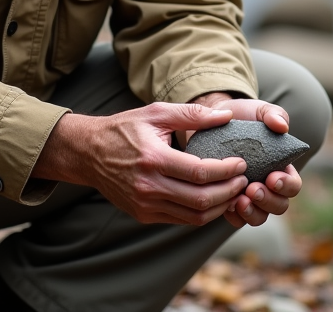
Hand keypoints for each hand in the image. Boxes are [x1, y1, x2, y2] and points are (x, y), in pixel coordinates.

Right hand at [34, 102, 249, 225]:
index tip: (241, 163)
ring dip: (220, 206)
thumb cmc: (125, 129)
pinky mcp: (144, 215)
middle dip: (229, 191)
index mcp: (153, 159)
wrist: (89, 153)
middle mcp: (149, 186)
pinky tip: (214, 200)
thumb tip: (227, 115)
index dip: (227, 170)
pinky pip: (181, 220)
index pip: (201, 172)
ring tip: (234, 191)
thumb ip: (193, 114)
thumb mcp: (156, 113)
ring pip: (194, 216)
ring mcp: (145, 204)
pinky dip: (202, 214)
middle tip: (243, 179)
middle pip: (201, 199)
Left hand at [188, 93, 303, 228]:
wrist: (214, 120)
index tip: (272, 177)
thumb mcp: (260, 111)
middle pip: (279, 206)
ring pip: (259, 217)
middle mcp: (269, 186)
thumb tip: (282, 126)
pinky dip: (234, 216)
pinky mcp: (231, 200)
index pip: (293, 185)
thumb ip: (274, 115)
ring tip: (239, 201)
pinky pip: (237, 219)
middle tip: (253, 189)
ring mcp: (250, 196)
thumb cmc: (244, 116)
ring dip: (252, 213)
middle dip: (268, 201)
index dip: (286, 185)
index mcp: (282, 167)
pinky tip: (227, 205)